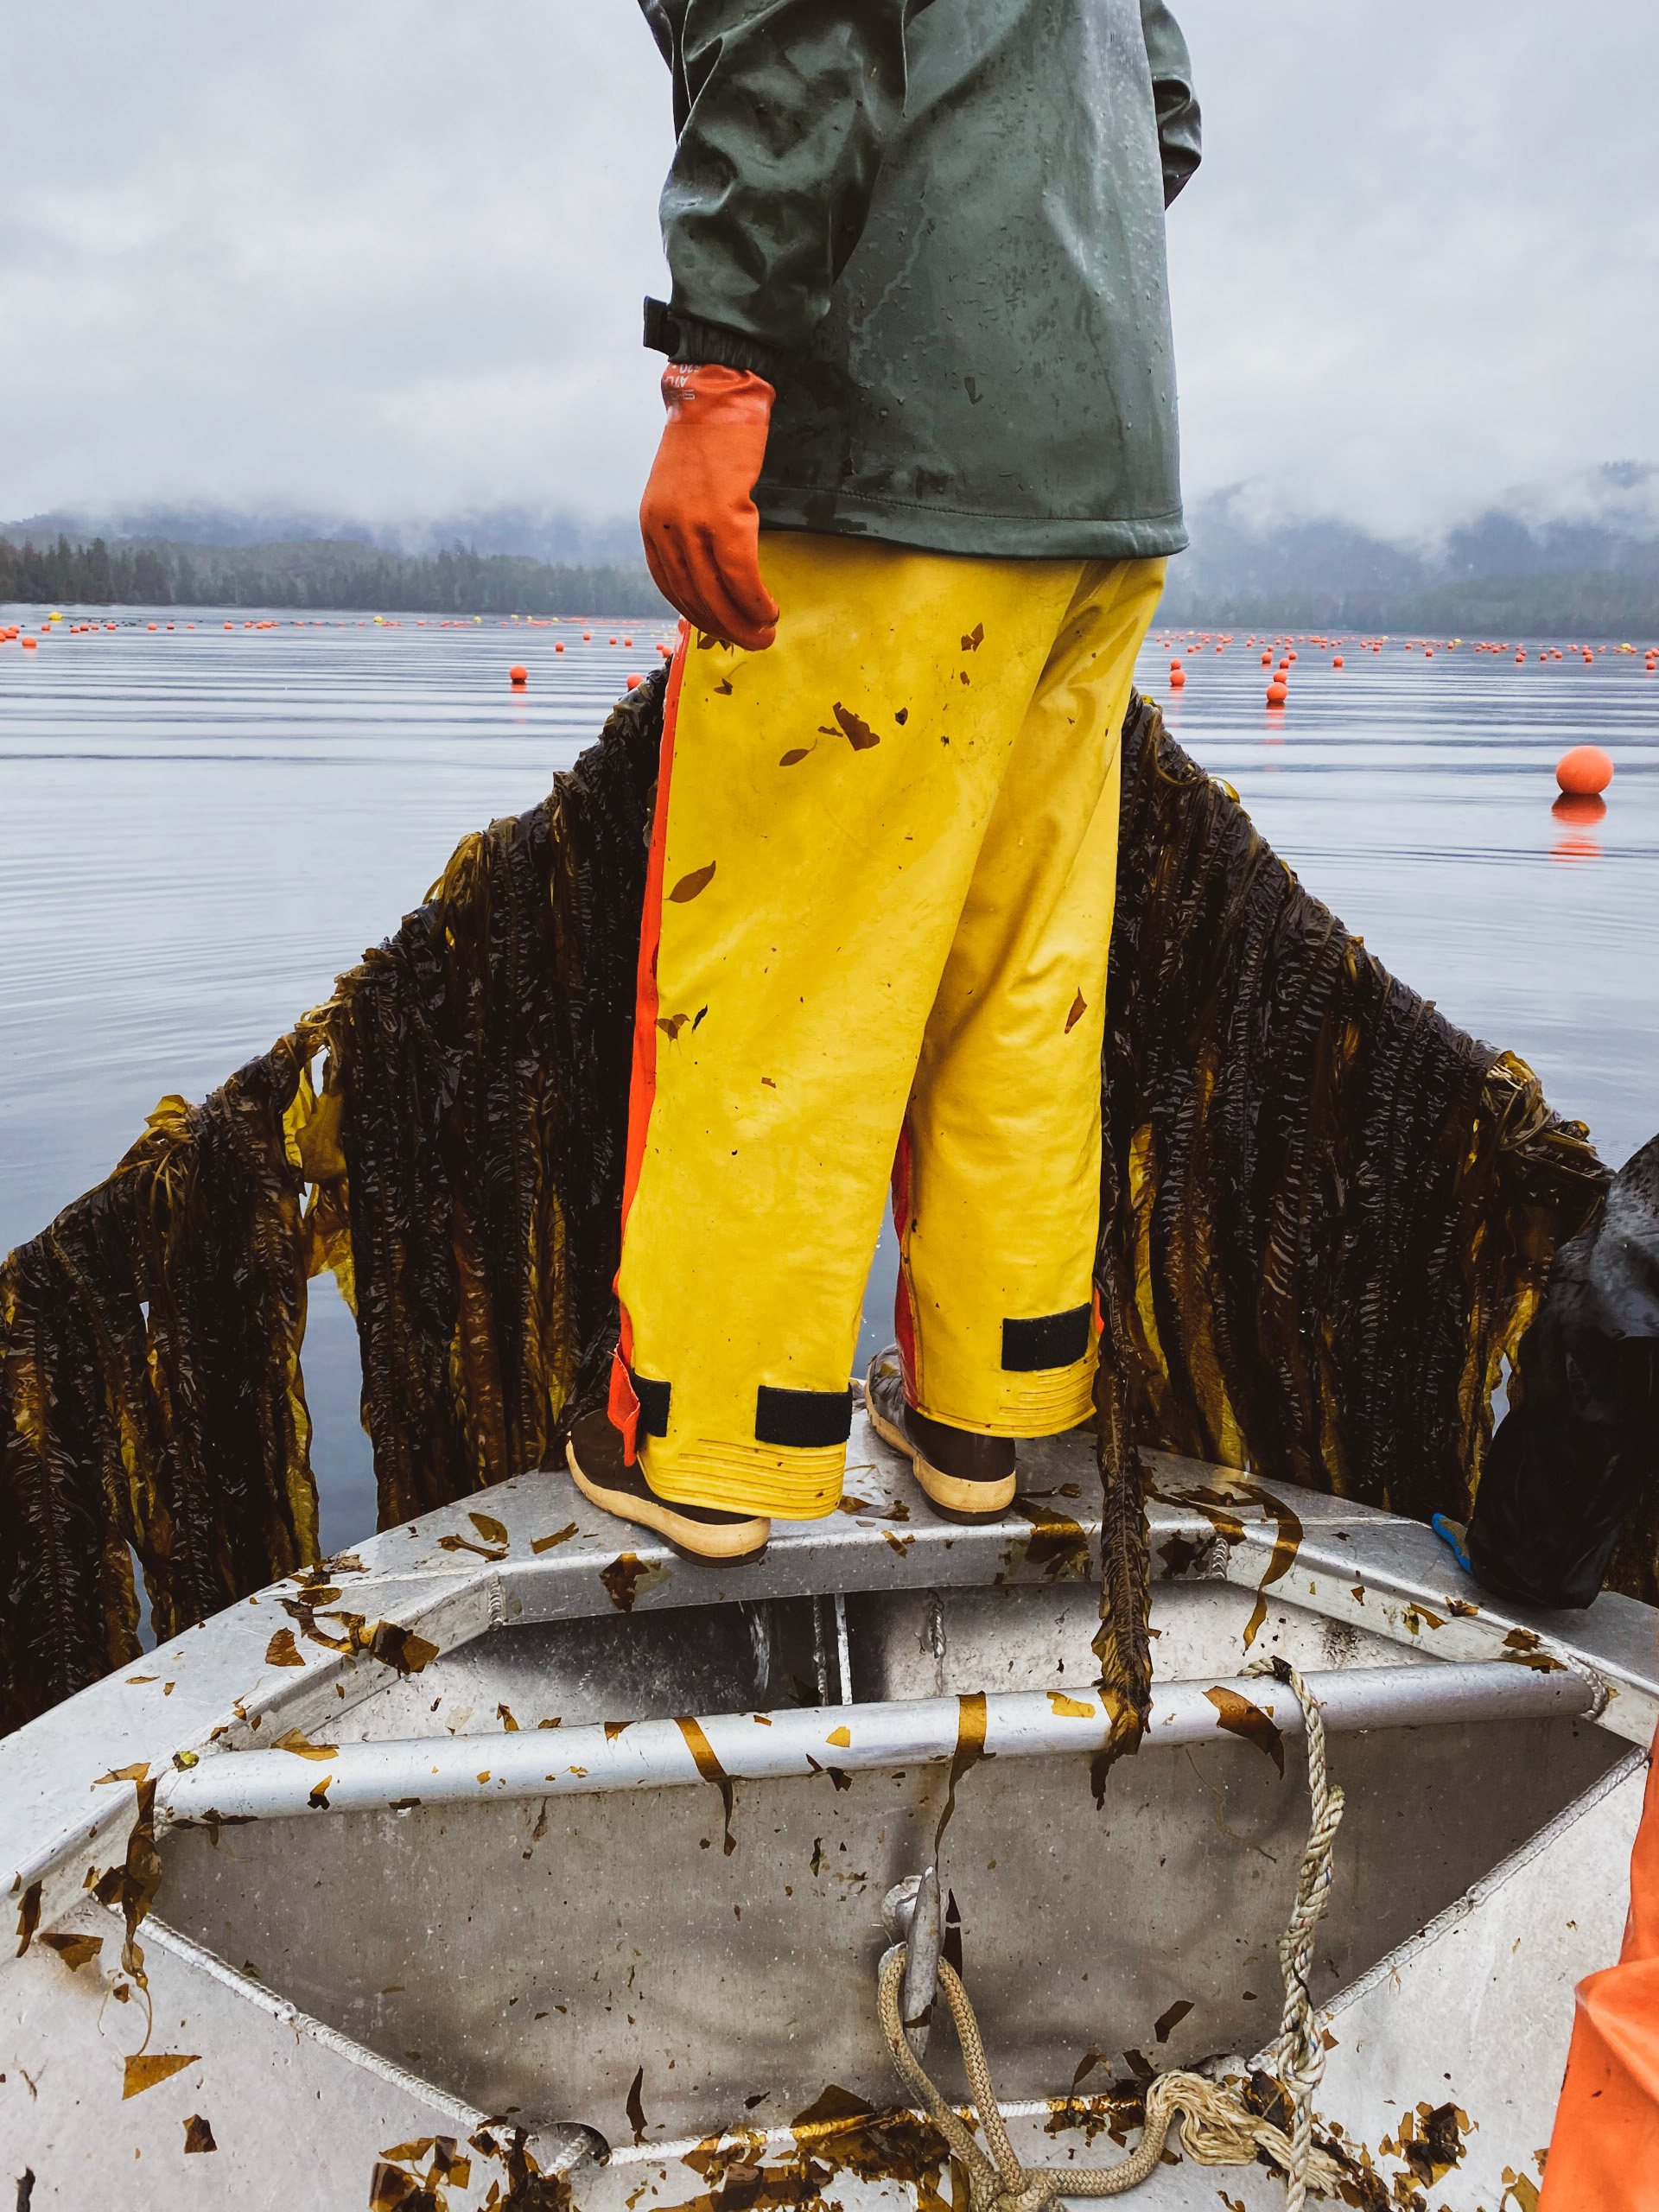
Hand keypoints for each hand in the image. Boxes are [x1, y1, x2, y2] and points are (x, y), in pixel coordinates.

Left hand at [639, 364, 778, 651]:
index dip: (699, 616)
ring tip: (765, 635)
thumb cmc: (709, 437)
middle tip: (752, 644)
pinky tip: (769, 612)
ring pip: (718, 591)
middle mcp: (665, 527)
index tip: (722, 630)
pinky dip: (756, 600)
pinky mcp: (722, 514)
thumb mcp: (683, 487)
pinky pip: (741, 573)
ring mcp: (691, 522)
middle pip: (694, 596)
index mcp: (652, 524)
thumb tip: (714, 568)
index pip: (671, 587)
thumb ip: (690, 526)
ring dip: (744, 622)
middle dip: (725, 628)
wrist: (718, 392)